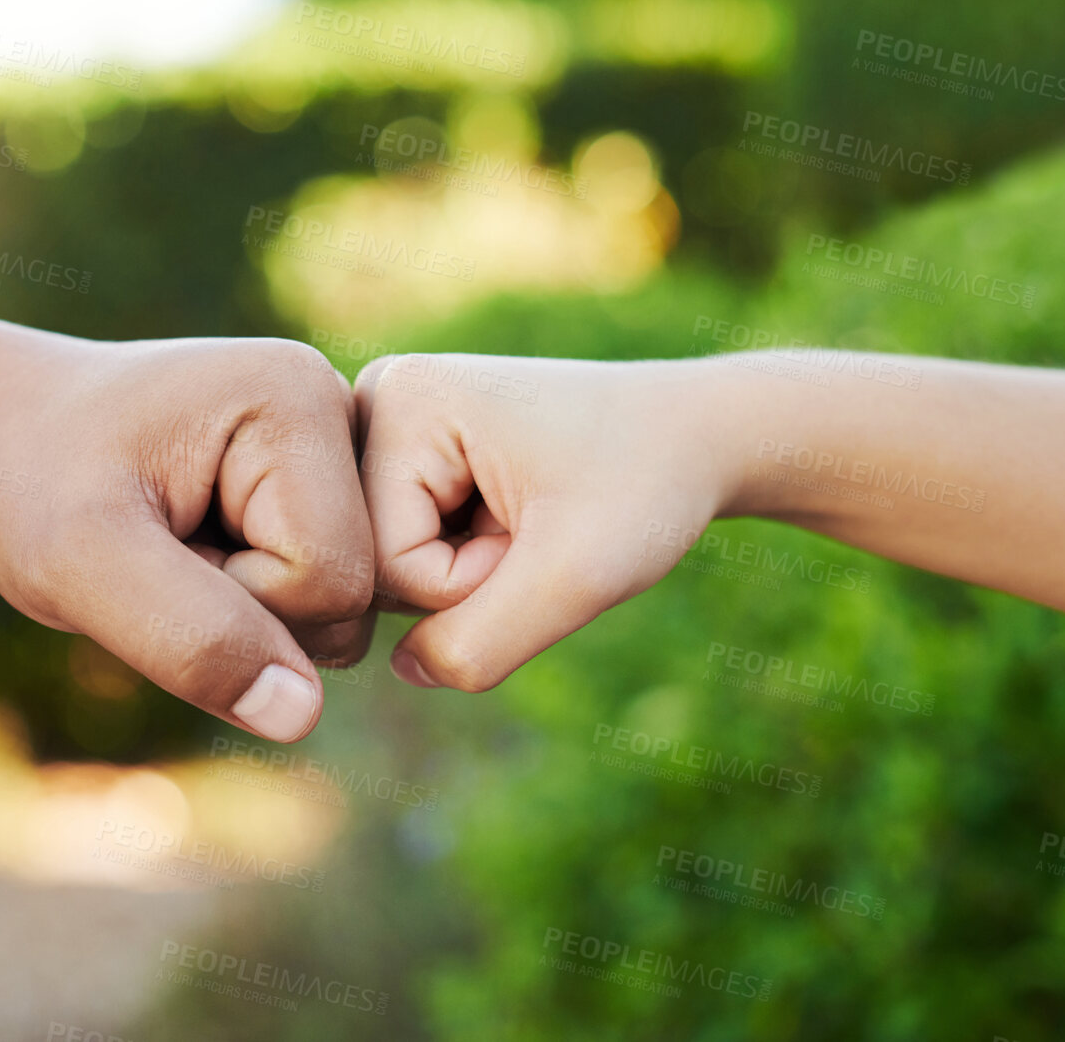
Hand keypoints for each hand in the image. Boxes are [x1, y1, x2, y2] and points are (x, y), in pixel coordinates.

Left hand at [0, 336, 374, 741]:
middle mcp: (343, 412)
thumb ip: (189, 637)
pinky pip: (323, 603)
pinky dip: (254, 606)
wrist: (9, 431)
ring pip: (342, 612)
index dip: (233, 602)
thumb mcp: (78, 561)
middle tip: (159, 545)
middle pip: (351, 600)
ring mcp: (340, 453)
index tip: (152, 539)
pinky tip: (201, 551)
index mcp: (300, 397)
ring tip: (176, 546)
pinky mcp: (324, 492)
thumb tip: (301, 715)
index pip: (330, 580)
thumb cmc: (33, 481)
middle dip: (244, 611)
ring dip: (246, 614)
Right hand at [354, 353, 742, 691]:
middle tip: (537, 524)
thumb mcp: (574, 578)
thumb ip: (478, 645)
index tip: (541, 527)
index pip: (384, 564)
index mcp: (399, 397)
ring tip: (529, 517)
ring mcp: (385, 423)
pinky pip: (405, 551)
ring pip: (388, 566)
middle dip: (465, 578)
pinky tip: (513, 515)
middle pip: (373, 563)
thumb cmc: (644, 486)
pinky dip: (468, 558)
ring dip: (469, 572)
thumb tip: (404, 669)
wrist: (692, 434)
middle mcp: (372, 397)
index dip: (471, 582)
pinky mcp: (404, 451)